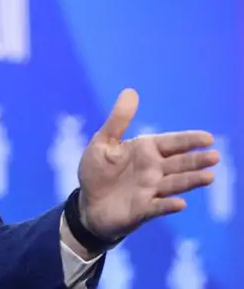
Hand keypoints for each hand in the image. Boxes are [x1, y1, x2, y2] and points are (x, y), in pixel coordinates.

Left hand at [76, 88, 218, 241]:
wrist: (86, 204)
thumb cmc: (96, 170)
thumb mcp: (103, 142)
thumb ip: (118, 120)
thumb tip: (131, 91)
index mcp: (145, 150)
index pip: (172, 143)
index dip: (189, 140)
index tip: (208, 138)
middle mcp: (153, 170)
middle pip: (179, 163)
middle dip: (196, 160)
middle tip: (214, 156)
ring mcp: (150, 190)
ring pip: (175, 184)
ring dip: (190, 181)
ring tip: (208, 177)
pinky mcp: (142, 209)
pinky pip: (157, 207)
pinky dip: (168, 205)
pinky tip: (180, 203)